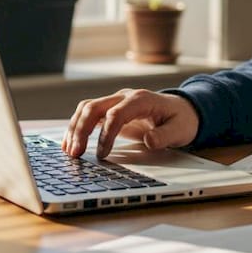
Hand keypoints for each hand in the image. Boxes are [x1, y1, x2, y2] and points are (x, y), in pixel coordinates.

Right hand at [62, 89, 199, 158]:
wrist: (182, 110)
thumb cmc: (181, 120)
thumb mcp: (181, 130)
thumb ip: (165, 136)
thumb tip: (149, 140)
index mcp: (141, 100)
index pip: (116, 113)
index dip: (106, 134)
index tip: (101, 154)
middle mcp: (124, 97)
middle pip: (94, 107)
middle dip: (82, 130)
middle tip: (76, 153)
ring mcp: (116, 102)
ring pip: (87, 109)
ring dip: (75, 129)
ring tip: (69, 151)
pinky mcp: (110, 110)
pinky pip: (88, 115)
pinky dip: (76, 128)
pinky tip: (70, 144)